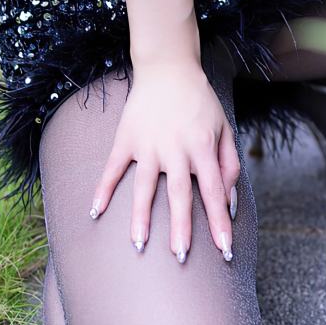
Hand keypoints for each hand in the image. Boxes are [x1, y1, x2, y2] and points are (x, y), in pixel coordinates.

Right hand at [88, 58, 240, 263]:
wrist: (168, 67)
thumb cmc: (200, 102)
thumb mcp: (224, 128)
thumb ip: (229, 165)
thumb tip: (230, 201)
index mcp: (203, 146)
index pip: (214, 192)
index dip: (220, 222)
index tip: (225, 251)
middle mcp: (176, 147)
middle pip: (179, 193)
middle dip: (182, 227)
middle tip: (182, 257)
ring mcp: (148, 144)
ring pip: (144, 185)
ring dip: (140, 216)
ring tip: (138, 244)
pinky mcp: (126, 138)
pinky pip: (113, 168)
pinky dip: (102, 189)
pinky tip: (94, 212)